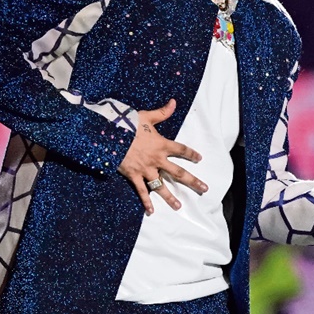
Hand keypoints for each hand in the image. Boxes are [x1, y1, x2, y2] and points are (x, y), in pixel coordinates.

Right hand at [118, 99, 205, 214]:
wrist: (109, 134)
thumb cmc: (127, 123)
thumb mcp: (146, 116)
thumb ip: (162, 112)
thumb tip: (174, 102)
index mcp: (162, 144)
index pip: (181, 150)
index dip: (191, 154)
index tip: (199, 158)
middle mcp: (157, 159)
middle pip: (178, 173)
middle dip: (193, 181)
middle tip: (204, 189)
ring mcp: (145, 169)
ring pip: (161, 186)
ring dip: (170, 197)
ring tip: (179, 206)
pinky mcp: (133, 175)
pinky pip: (141, 191)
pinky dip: (146, 201)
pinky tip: (151, 211)